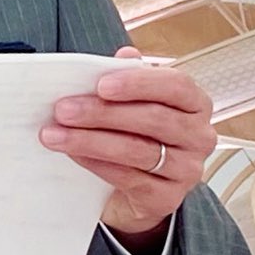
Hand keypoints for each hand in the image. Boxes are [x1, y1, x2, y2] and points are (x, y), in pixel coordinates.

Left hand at [39, 47, 216, 242]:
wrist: (136, 193)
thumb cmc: (137, 138)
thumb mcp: (133, 105)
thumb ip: (130, 79)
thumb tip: (124, 55)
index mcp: (195, 104)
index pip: (176, 86)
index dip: (138, 83)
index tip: (100, 84)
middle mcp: (199, 136)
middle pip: (153, 119)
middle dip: (102, 113)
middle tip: (63, 109)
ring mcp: (187, 170)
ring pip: (137, 150)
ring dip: (90, 140)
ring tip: (55, 134)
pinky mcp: (168, 198)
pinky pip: (128, 178)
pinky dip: (96, 164)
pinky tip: (74, 154)